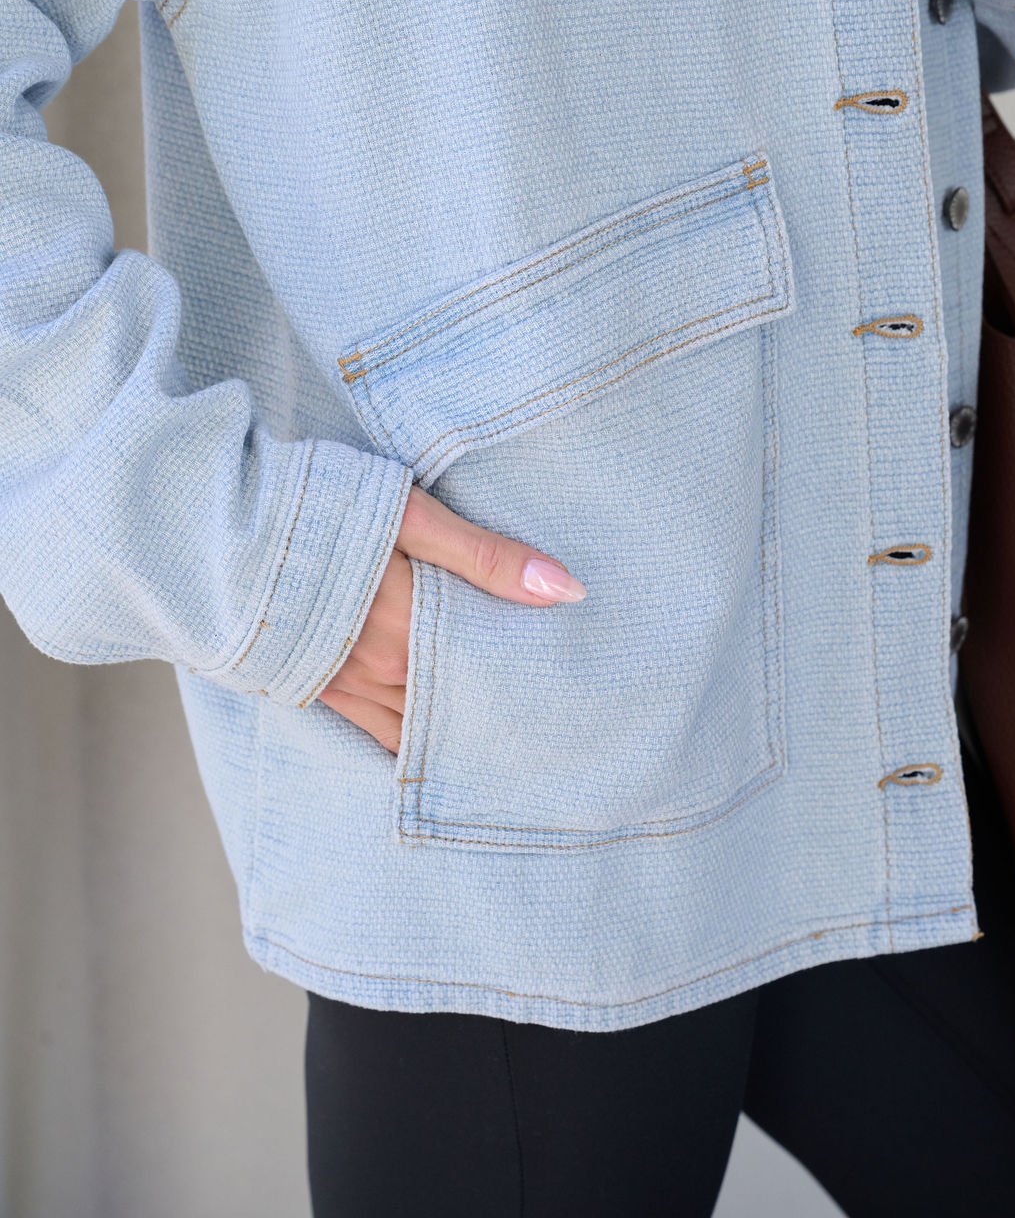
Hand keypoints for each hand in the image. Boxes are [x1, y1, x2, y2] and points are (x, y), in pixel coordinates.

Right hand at [317, 484, 587, 752]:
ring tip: (500, 741)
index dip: (524, 679)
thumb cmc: (314, 504)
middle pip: (454, 701)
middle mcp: (378, 667)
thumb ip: (485, 556)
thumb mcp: (408, 514)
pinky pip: (369, 728)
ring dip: (452, 729)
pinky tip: (427, 745)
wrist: (212, 523)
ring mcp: (340, 680)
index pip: (486, 667)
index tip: (563, 691)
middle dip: (494, 711)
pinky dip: (404, 739)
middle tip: (545, 729)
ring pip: (414, 722)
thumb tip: (568, 592)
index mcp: (410, 626)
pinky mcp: (308, 683)